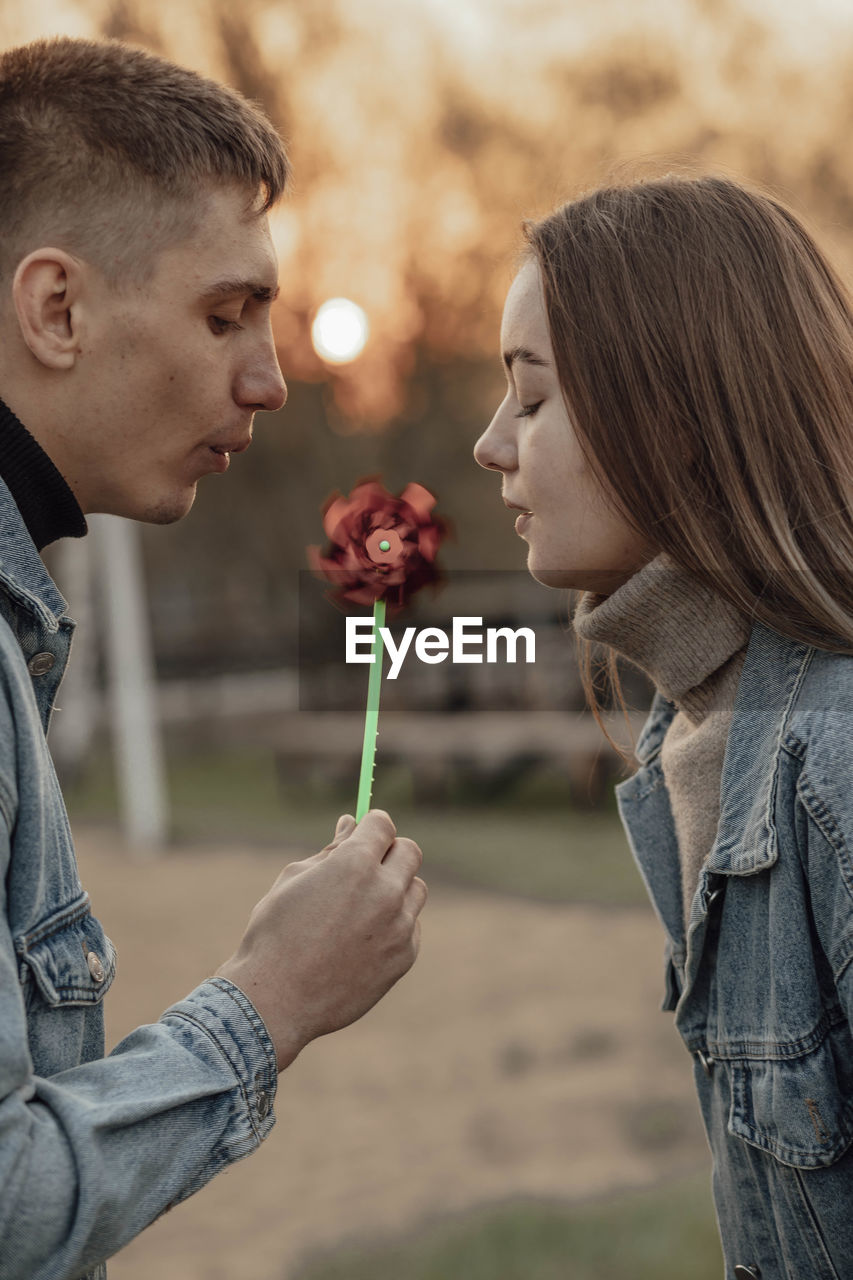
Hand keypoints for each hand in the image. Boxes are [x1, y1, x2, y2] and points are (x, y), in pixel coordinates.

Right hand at [214, 809, 426, 1071]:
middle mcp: (385, 891)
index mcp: (355, 863)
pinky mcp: (405, 957)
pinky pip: (411, 926)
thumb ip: (331, 851)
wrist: (275, 999)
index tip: (361, 836)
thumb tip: (350, 824)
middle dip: (388, 853)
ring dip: (395, 889)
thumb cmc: (275, 933)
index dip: (371, 826)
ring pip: (415, 889)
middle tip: (362, 869)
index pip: (383, 824)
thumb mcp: (294, 880)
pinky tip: (361, 940)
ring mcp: (399, 926)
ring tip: (359, 909)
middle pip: (409, 851)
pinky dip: (394, 925)